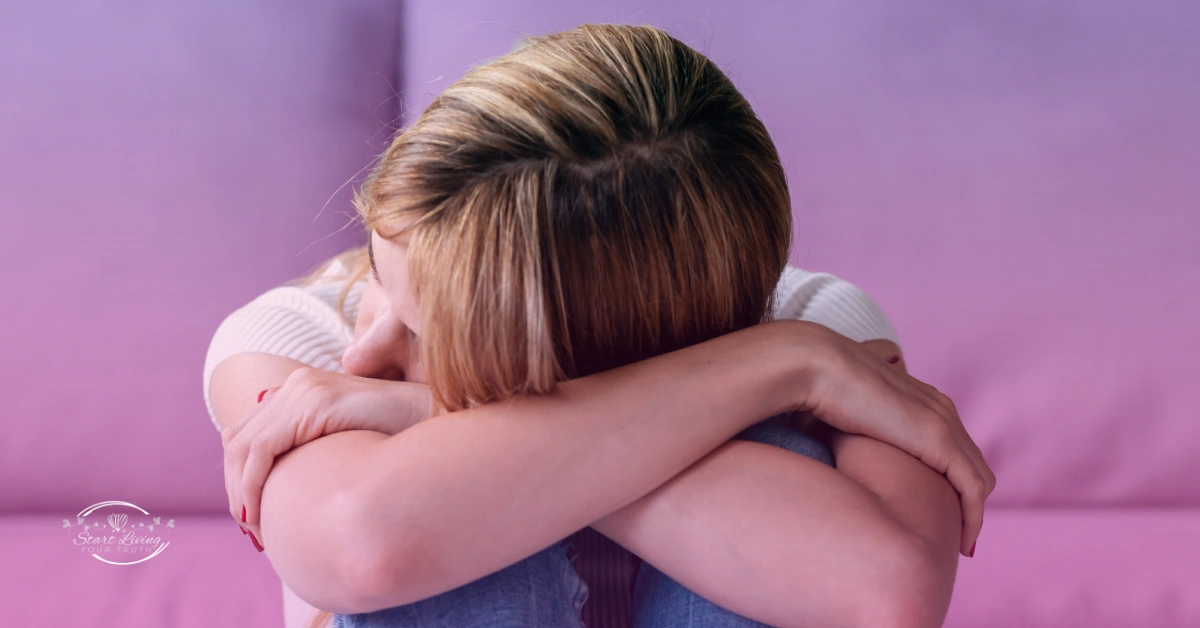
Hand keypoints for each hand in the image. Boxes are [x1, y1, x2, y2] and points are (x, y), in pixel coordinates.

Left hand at [221, 367, 432, 543]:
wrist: (444, 422)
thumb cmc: (405, 444)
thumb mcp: (351, 449)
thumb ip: (321, 455)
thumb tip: (295, 493)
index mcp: (305, 389)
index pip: (249, 432)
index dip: (240, 476)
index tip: (253, 517)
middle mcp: (300, 383)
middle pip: (237, 438)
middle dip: (237, 488)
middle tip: (252, 530)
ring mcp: (307, 389)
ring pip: (242, 446)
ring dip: (242, 491)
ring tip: (256, 529)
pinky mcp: (318, 403)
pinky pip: (262, 449)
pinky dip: (252, 484)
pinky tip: (261, 514)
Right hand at [791, 323, 995, 556]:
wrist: (812, 366)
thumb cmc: (814, 382)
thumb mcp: (838, 398)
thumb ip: (848, 400)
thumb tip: (825, 413)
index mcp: (918, 396)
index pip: (950, 442)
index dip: (948, 476)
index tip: (934, 508)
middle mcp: (939, 407)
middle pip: (970, 462)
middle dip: (967, 501)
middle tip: (952, 535)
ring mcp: (943, 422)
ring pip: (978, 477)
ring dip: (972, 514)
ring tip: (959, 545)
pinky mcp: (940, 441)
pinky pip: (972, 489)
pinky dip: (973, 518)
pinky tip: (962, 543)